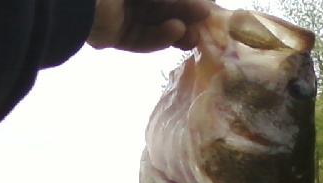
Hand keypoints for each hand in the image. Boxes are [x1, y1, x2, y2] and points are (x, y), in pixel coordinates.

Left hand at [87, 0, 211, 52]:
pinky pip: (140, 38)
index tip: (209, 10)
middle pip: (163, 8)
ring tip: (195, 36)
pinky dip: (159, 37)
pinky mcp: (114, 36)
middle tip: (207, 24)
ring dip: (176, 30)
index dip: (188, 2)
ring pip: (154, 24)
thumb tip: (205, 7)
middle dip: (186, 15)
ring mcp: (120, 15)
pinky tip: (176, 31)